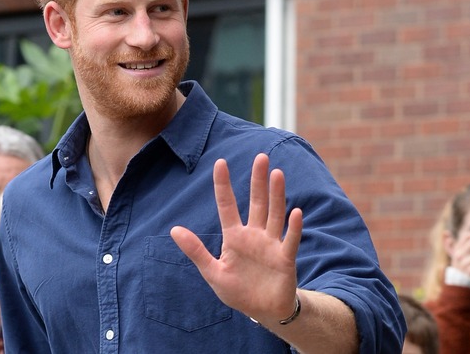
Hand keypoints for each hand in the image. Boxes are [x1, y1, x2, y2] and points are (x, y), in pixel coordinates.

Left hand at [170, 153, 302, 321]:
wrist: (262, 311)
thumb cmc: (237, 290)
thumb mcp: (212, 272)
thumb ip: (196, 251)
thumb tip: (174, 229)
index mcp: (234, 237)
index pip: (227, 205)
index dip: (223, 185)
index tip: (220, 162)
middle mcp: (254, 235)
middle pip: (257, 203)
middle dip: (258, 181)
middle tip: (261, 157)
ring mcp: (271, 244)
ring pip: (274, 214)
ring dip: (277, 195)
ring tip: (277, 174)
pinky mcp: (285, 258)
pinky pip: (290, 240)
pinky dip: (294, 228)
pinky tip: (296, 212)